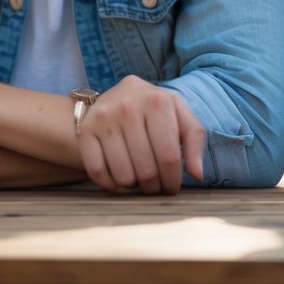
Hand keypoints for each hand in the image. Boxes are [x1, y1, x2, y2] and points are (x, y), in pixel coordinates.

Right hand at [76, 75, 205, 194]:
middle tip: (155, 188)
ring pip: (123, 175)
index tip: (172, 188)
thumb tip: (197, 174)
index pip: (169, 156)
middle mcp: (129, 107)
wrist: (118, 95)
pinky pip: (97, 171)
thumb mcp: (179, 114)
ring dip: (133, 187)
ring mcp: (104, 118)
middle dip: (154, 187)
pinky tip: (118, 181)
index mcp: (158, 101)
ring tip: (139, 181)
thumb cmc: (155, 110)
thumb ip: (194, 139)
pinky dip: (109, 184)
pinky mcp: (86, 130)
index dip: (173, 180)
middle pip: (146, 169)